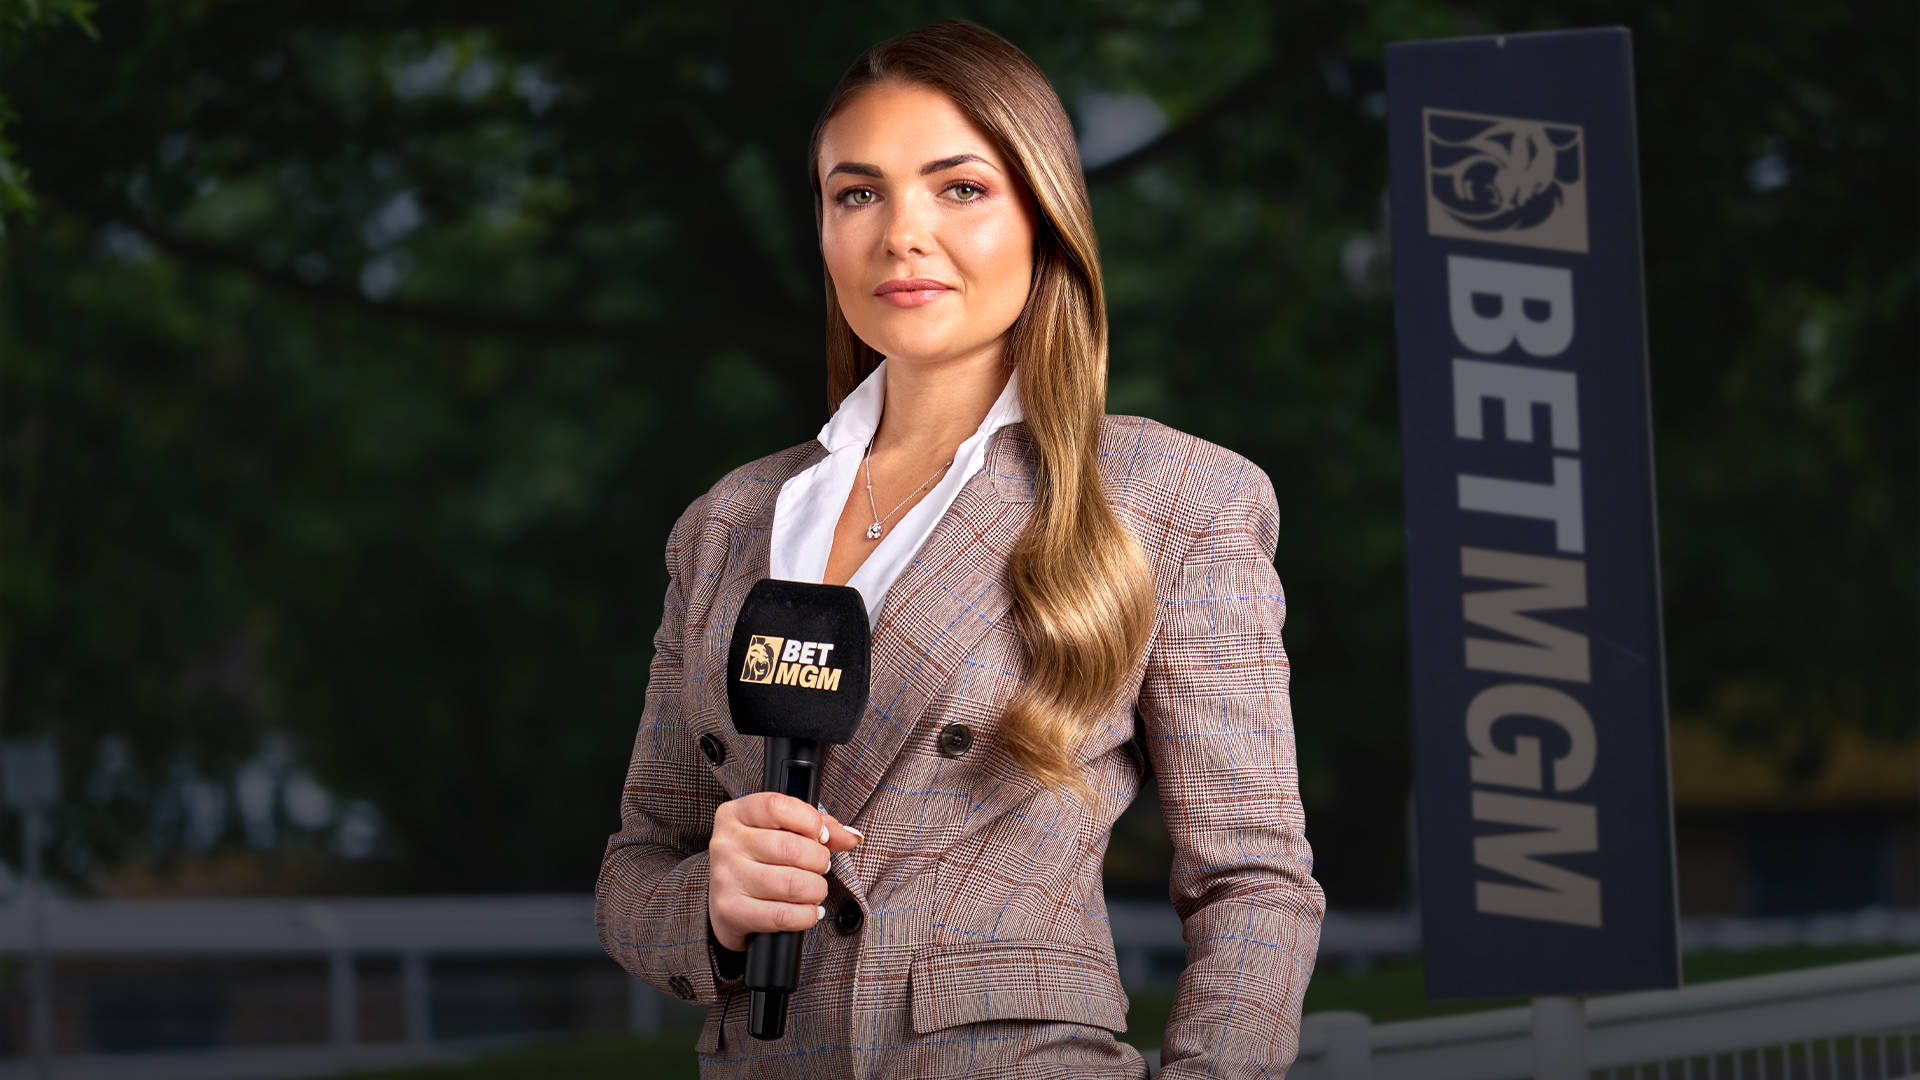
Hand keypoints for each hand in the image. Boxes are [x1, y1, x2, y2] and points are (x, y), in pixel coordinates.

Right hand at [708, 792, 862, 952]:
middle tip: (820, 867)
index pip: (778, 807)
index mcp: (736, 814)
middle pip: (791, 848)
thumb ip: (819, 827)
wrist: (726, 902)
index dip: (810, 821)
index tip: (820, 836)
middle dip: (819, 861)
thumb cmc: (759, 860)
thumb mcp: (783, 832)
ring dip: (816, 889)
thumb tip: (851, 837)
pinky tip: (807, 910)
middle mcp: (726, 843)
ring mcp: (726, 878)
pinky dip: (807, 915)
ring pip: (792, 884)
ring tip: (815, 889)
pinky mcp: (731, 911)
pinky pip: (784, 915)